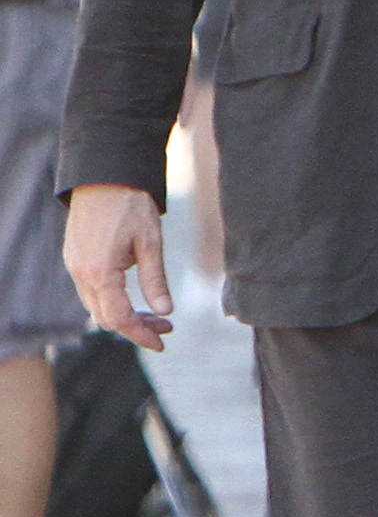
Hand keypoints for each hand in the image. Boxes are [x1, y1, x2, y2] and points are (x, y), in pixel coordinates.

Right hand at [64, 184, 173, 350]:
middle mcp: (81, 273)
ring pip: (96, 305)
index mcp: (100, 272)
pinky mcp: (74, 257)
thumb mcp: (150, 243)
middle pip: (105, 317)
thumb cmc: (130, 204)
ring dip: (123, 314)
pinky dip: (111, 300)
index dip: (141, 334)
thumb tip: (165, 312)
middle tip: (165, 327)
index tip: (162, 342)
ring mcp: (74, 265)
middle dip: (135, 327)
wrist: (104, 174)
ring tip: (155, 314)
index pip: (119, 318)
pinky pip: (90, 290)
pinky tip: (132, 295)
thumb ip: (155, 280)